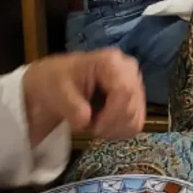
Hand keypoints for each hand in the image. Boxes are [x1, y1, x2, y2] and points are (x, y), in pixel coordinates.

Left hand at [22, 49, 144, 145]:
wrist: (57, 85)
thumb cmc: (56, 82)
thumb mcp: (57, 91)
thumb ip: (72, 106)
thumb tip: (85, 121)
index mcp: (111, 61)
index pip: (125, 91)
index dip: (112, 114)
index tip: (93, 128)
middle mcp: (129, 70)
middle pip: (132, 106)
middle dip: (110, 124)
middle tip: (88, 127)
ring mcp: (135, 85)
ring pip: (135, 118)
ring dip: (113, 129)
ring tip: (93, 125)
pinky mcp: (136, 100)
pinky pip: (136, 124)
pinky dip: (118, 131)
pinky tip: (103, 126)